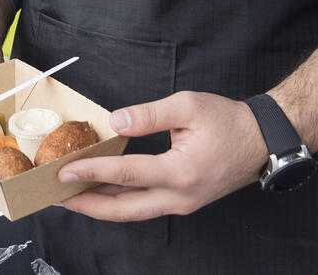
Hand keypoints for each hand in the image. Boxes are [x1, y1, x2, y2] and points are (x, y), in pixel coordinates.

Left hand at [55, 90, 266, 220]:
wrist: (262, 141)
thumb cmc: (228, 121)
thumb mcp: (188, 106)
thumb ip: (149, 114)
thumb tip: (115, 121)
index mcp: (180, 172)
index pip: (126, 174)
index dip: (92, 172)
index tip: (64, 171)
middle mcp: (179, 196)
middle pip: (123, 210)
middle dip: (86, 206)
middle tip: (55, 197)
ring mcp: (182, 204)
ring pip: (132, 212)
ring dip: (100, 206)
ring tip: (71, 196)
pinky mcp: (183, 202)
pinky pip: (144, 207)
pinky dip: (119, 202)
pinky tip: (101, 191)